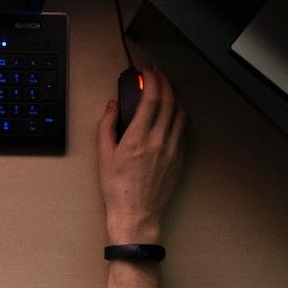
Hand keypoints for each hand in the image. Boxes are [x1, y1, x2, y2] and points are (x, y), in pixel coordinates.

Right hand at [96, 64, 185, 241]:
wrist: (137, 215)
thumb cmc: (117, 189)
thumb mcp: (103, 156)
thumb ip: (106, 126)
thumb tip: (112, 106)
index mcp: (138, 138)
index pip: (151, 99)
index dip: (152, 81)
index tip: (148, 72)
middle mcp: (158, 140)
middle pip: (169, 102)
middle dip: (165, 82)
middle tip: (158, 74)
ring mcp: (172, 149)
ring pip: (180, 114)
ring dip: (175, 96)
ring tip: (168, 88)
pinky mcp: (180, 159)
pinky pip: (184, 130)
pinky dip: (180, 115)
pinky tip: (175, 111)